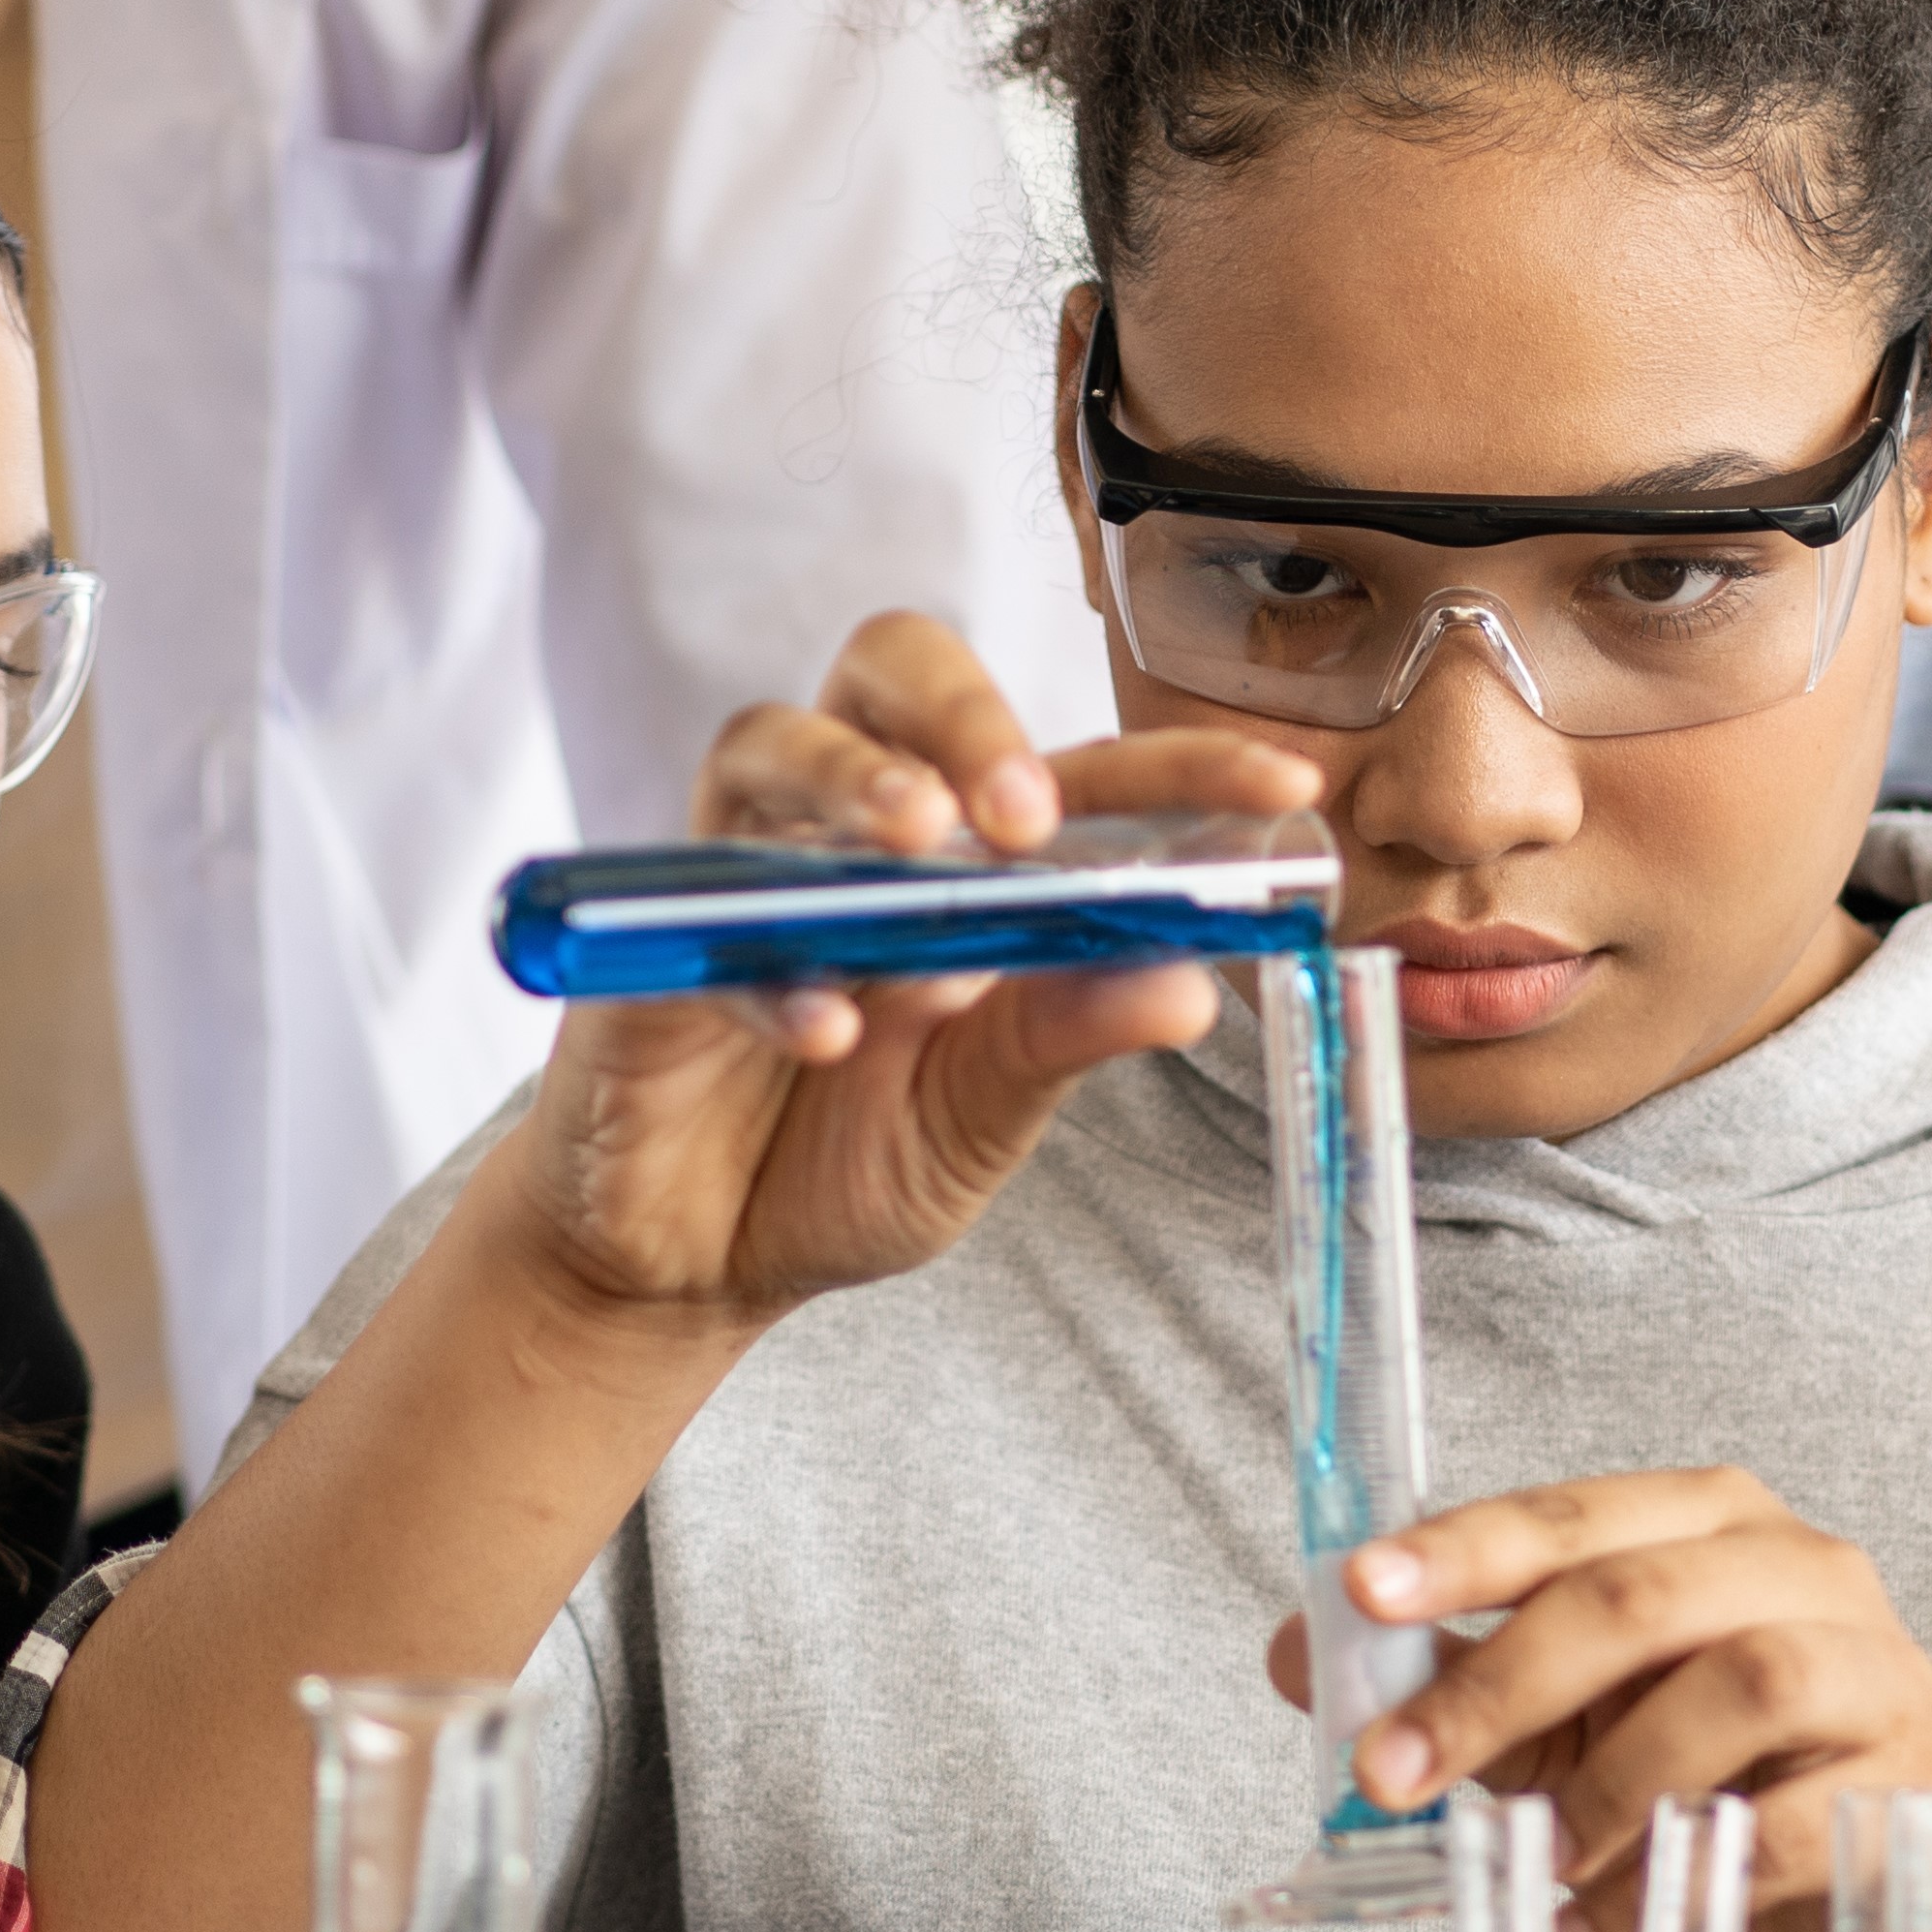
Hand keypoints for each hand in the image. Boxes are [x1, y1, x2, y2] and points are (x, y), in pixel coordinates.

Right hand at [487, 617, 1321, 1338]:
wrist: (696, 1262)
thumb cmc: (844, 1158)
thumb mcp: (984, 1111)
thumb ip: (1065, 1037)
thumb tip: (1190, 987)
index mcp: (968, 860)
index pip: (1082, 772)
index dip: (1181, 767)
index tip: (1284, 788)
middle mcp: (858, 833)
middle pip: (894, 669)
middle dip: (969, 715)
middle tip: (1024, 812)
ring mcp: (747, 871)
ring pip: (775, 743)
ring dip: (856, 781)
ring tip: (917, 843)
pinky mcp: (647, 941)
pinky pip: (705, 914)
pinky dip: (778, 971)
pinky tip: (829, 1033)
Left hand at [1265, 1469, 1931, 1931]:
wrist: (1859, 1923)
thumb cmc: (1716, 1791)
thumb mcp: (1568, 1729)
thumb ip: (1456, 1680)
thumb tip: (1303, 1651)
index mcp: (1714, 1528)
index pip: (1578, 1517)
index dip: (1467, 1548)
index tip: (1363, 1592)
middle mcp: (1805, 1572)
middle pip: (1639, 1595)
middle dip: (1495, 1684)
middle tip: (1391, 1772)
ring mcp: (1873, 1672)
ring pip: (1733, 1685)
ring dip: (1602, 1785)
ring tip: (1534, 1861)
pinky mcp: (1905, 1789)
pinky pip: (1774, 1830)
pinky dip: (1662, 1889)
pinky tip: (1592, 1931)